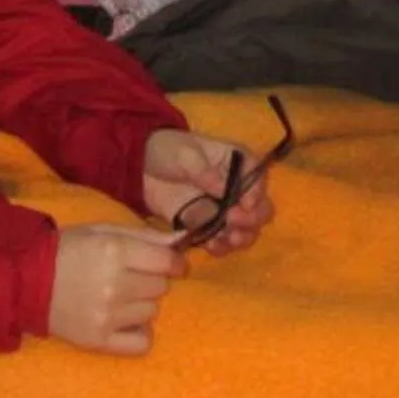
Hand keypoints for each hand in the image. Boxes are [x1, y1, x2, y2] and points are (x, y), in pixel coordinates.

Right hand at [47, 225, 186, 353]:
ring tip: (117, 296)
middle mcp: (114, 284)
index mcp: (114, 251)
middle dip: (151, 279)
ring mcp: (107, 316)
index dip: (173, 261)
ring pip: (151, 312)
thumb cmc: (67, 250)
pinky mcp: (99, 340)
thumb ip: (144, 235)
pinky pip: (141, 343)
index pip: (166, 261)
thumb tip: (180, 242)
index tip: (169, 263)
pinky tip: (124, 321)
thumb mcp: (102, 231)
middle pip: (160, 287)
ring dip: (141, 303)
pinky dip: (138, 333)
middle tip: (129, 276)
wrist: (26, 281)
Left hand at [142, 125, 274, 255]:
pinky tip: (212, 246)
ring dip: (241, 237)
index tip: (246, 203)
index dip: (256, 191)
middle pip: (259, 207)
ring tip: (228, 240)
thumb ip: (204, 172)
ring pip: (245, 228)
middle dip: (252, 218)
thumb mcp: (185, 154)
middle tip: (233, 221)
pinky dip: (221, 246)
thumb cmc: (167, 150)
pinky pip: (221, 240)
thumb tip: (223, 190)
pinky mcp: (206, 225)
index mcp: (236, 162)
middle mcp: (235, 187)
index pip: (257, 176)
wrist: (139, 168)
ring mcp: (222, 208)